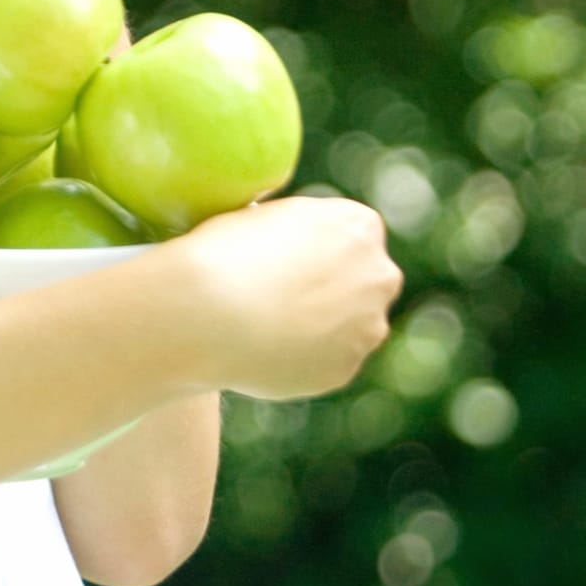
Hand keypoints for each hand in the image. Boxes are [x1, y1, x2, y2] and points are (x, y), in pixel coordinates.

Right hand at [159, 196, 402, 400]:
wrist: (207, 313)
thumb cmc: (223, 254)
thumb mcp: (266, 216)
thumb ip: (300, 232)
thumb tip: (297, 248)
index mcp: (359, 226)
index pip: (352, 233)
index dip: (316, 246)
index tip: (286, 257)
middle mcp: (378, 276)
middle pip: (365, 281)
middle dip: (335, 288)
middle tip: (282, 294)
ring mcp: (367, 327)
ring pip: (351, 326)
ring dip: (322, 326)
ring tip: (266, 326)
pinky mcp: (346, 369)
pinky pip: (328, 361)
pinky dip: (304, 358)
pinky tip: (264, 350)